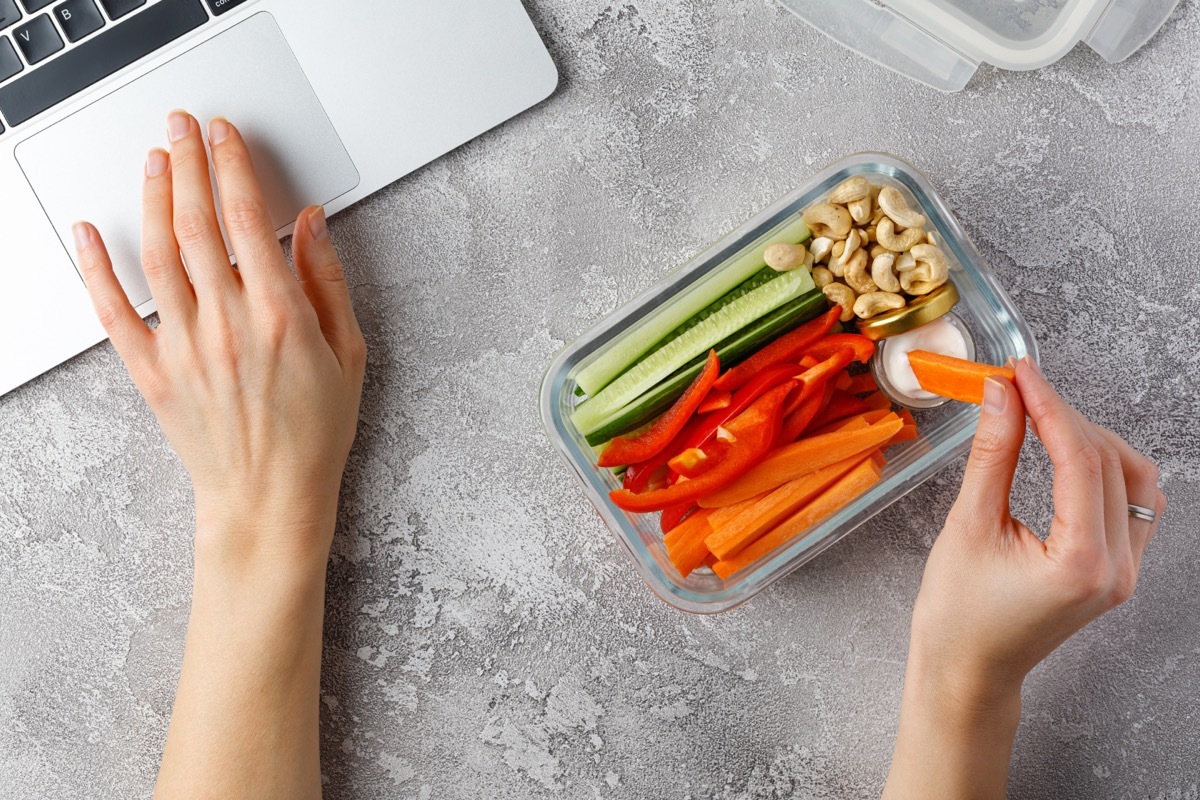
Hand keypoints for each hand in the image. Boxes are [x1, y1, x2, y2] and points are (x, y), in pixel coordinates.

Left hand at [73, 112, 365, 569]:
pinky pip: (114, 311)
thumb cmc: (314, 434)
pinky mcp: (153, 372)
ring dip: (154, 199)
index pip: (246, 220)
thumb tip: (309, 225)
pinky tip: (88, 231)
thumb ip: (327, 282)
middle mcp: (226, 324)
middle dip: (189, 164)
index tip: (225, 136)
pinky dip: (96, 268)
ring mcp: (184, 347)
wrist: (270, 498)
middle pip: (197, 224)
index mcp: (279, 315)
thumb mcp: (348, 354)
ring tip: (154, 160)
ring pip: (157, 255)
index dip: (233, 168)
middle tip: (182, 126)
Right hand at [914, 356, 1164, 697]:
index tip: (1019, 372)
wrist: (967, 670)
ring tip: (1040, 419)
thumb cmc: (958, 614)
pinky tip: (1066, 453)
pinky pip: (1131, 502)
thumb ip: (991, 455)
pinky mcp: (1117, 571)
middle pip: (1111, 461)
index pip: (1080, 458)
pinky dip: (1103, 467)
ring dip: (1091, 439)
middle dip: (1065, 417)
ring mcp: (1125, 572)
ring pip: (1133, 478)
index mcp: (1082, 562)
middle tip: (1018, 389)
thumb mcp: (968, 526)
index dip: (1049, 405)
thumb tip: (1002, 395)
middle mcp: (1118, 568)